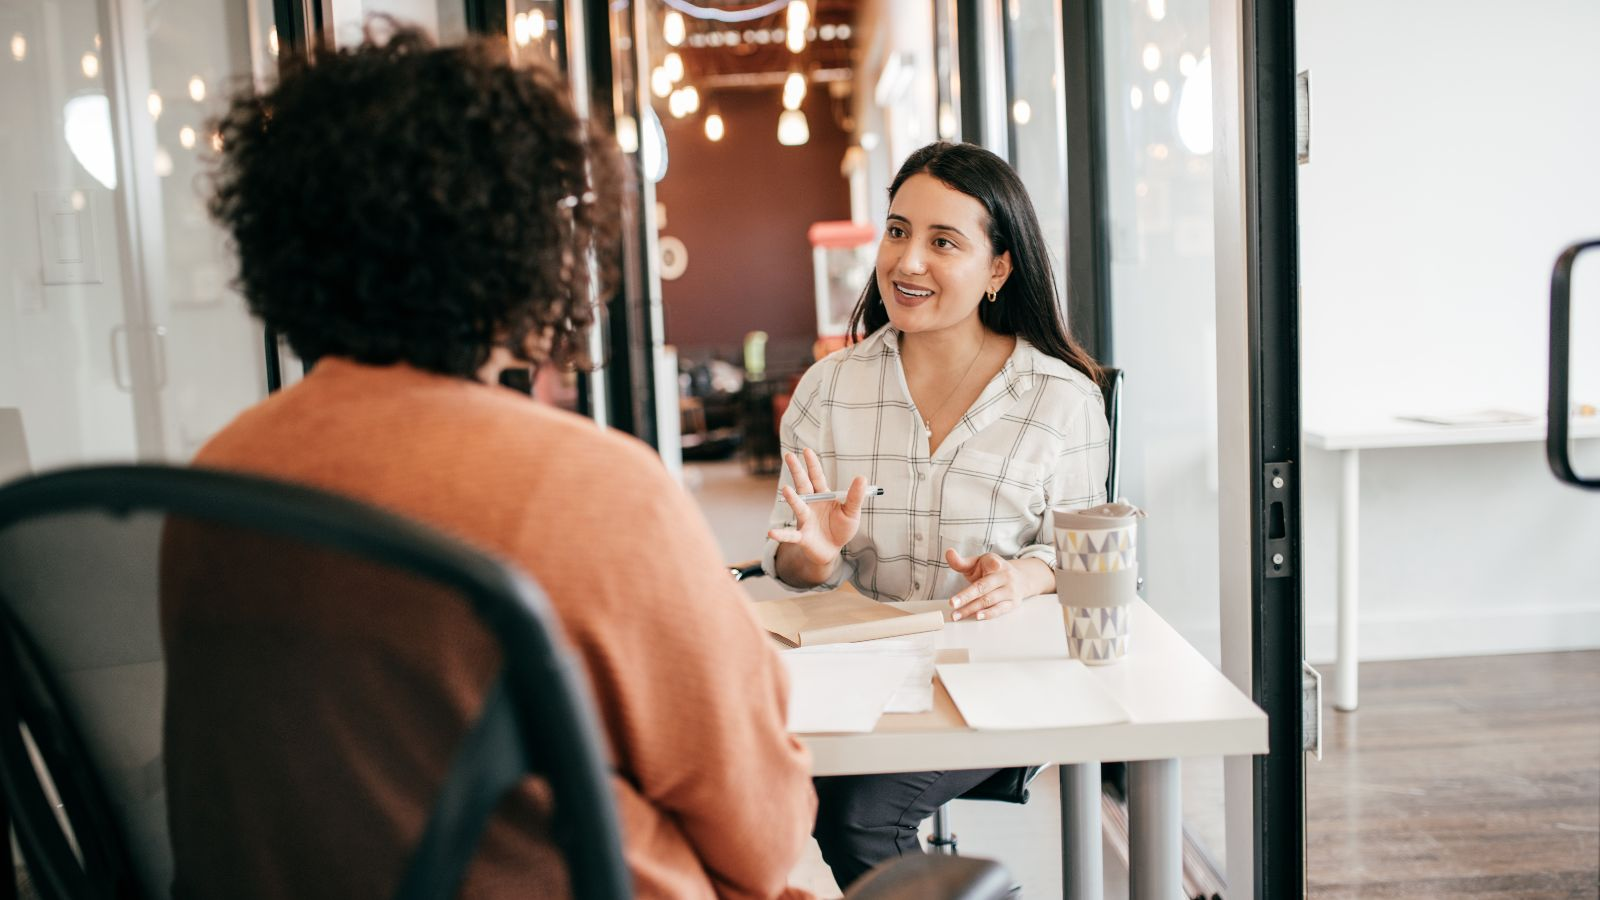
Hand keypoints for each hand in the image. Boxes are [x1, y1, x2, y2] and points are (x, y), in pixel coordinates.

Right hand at [767, 449, 867, 568]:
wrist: (832, 550)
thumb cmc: (841, 528)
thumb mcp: (852, 511)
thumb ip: (855, 496)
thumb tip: (862, 477)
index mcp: (823, 496)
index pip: (817, 477)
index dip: (812, 464)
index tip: (807, 450)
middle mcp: (811, 505)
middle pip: (803, 485)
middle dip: (797, 471)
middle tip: (788, 455)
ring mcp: (805, 520)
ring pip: (798, 507)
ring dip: (792, 499)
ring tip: (786, 489)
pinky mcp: (803, 536)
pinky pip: (791, 535)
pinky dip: (782, 535)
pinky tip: (771, 533)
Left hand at [946, 549, 1029, 620]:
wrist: (1020, 578)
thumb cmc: (992, 570)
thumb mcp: (979, 562)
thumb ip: (962, 561)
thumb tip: (948, 552)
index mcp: (996, 563)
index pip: (993, 563)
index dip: (993, 564)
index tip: (995, 565)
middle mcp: (1005, 577)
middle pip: (984, 587)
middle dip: (967, 596)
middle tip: (952, 604)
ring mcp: (1010, 590)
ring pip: (989, 600)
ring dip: (971, 609)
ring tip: (956, 615)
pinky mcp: (1013, 603)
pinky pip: (999, 610)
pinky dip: (988, 614)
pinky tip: (977, 617)